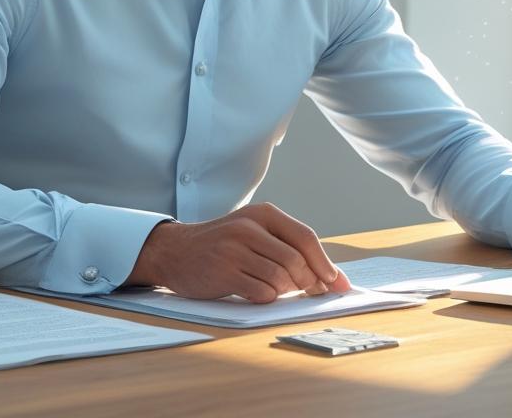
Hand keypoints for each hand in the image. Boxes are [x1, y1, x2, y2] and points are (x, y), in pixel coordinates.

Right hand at [125, 203, 352, 303]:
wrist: (175, 251)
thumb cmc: (223, 244)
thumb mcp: (254, 233)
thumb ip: (289, 248)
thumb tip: (333, 278)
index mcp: (263, 214)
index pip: (306, 237)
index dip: (324, 263)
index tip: (335, 282)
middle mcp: (249, 227)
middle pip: (297, 261)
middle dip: (307, 282)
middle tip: (306, 291)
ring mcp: (235, 249)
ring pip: (281, 279)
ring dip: (284, 291)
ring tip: (273, 287)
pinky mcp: (224, 272)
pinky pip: (261, 292)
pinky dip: (265, 297)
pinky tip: (255, 291)